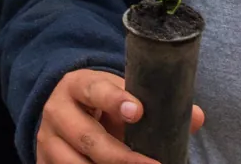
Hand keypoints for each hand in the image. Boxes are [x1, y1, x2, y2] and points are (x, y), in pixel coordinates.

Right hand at [38, 68, 204, 163]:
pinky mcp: (44, 162)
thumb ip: (151, 101)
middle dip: (123, 157)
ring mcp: (47, 141)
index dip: (116, 100)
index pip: (95, 90)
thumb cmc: (96, 99)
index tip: (139, 111)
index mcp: (77, 85)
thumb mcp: (118, 92)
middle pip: (88, 138)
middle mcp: (57, 112)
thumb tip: (196, 118)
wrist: (56, 104)